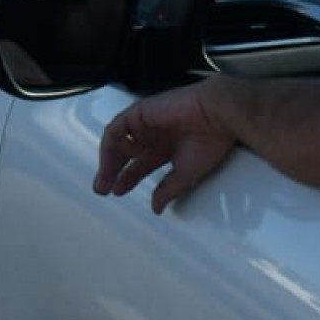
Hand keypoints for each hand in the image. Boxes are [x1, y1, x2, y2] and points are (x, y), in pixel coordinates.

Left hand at [94, 79, 238, 212]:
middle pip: (126, 154)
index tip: (116, 193)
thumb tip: (156, 208)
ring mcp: (147, 122)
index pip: (140, 165)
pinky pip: (119, 126)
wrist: (217, 115)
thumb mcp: (184, 173)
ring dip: (109, 160)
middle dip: (112, 171)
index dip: (127, 179)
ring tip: (104, 179)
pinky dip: (112, 141)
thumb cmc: (209, 140)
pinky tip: (110, 158)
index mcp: (166, 148)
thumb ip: (167, 190)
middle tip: (102, 189)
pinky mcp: (141, 111)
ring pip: (119, 140)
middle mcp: (154, 135)